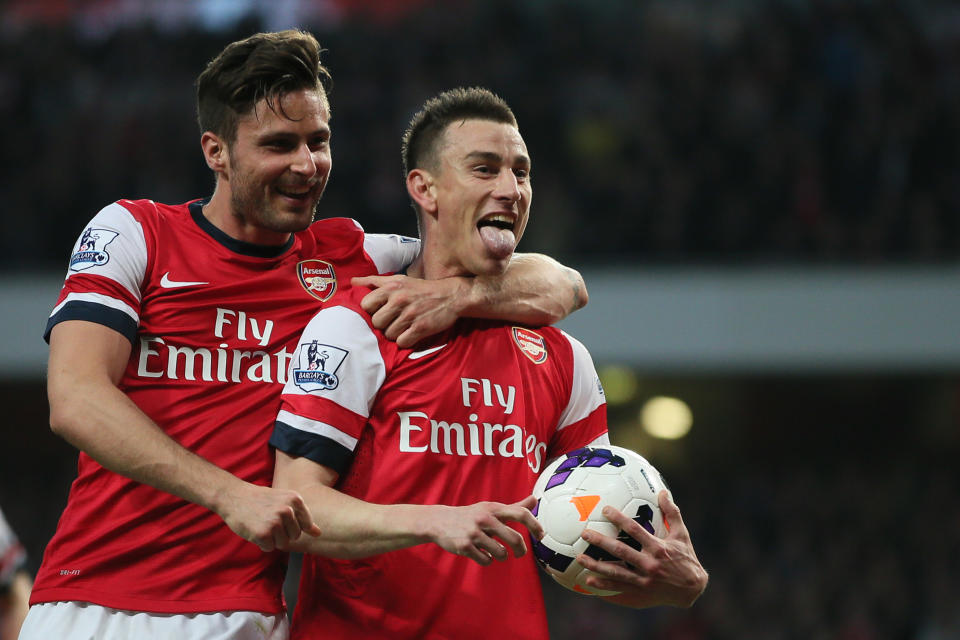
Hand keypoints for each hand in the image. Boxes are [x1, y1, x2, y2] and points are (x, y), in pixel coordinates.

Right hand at [218, 483, 321, 551]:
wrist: (233, 496)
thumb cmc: (261, 500)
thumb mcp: (284, 502)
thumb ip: (302, 517)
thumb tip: (319, 534)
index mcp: (295, 500)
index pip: (305, 526)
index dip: (292, 526)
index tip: (281, 518)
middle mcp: (287, 510)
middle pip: (294, 536)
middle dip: (282, 533)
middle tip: (268, 520)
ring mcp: (275, 522)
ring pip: (283, 544)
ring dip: (272, 539)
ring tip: (261, 524)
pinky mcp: (263, 534)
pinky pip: (269, 548)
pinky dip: (262, 543)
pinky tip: (255, 530)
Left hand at [352, 275, 470, 347]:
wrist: (451, 296)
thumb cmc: (421, 289)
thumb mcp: (398, 280)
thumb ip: (374, 281)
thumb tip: (352, 282)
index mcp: (392, 287)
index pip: (366, 305)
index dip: (372, 311)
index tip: (381, 310)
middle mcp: (399, 300)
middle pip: (376, 323)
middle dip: (384, 324)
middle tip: (394, 320)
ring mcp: (410, 315)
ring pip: (388, 334)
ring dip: (395, 334)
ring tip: (405, 326)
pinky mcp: (421, 328)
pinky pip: (402, 342)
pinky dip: (406, 341)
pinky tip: (412, 333)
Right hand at [425, 495, 543, 565]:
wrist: (439, 521)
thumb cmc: (471, 515)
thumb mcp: (490, 508)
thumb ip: (513, 507)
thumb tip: (535, 499)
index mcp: (493, 508)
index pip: (520, 513)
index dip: (535, 525)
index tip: (541, 535)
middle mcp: (485, 519)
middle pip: (514, 538)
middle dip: (520, 550)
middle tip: (519, 553)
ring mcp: (474, 533)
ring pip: (501, 553)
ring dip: (501, 556)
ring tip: (494, 551)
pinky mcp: (465, 546)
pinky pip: (486, 560)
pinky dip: (487, 560)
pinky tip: (482, 554)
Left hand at [577, 490, 707, 607]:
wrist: (692, 590)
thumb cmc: (686, 558)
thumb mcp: (682, 534)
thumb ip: (672, 513)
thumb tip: (662, 491)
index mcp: (658, 548)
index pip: (635, 530)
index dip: (619, 519)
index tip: (605, 510)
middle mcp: (650, 565)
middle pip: (621, 551)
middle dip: (601, 541)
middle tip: (585, 533)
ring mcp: (644, 582)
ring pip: (616, 573)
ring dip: (597, 566)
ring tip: (581, 558)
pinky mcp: (641, 595)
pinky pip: (619, 591)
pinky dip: (604, 587)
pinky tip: (589, 582)